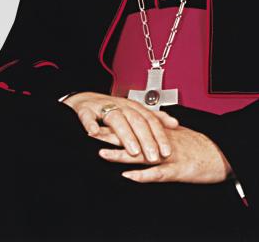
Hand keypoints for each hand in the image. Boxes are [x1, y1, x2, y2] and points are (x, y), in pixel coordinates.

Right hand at [62, 92, 178, 162]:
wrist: (83, 100)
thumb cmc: (110, 108)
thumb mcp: (133, 111)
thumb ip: (153, 117)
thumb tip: (175, 123)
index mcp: (133, 107)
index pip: (150, 120)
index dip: (159, 135)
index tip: (167, 151)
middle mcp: (120, 106)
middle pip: (136, 121)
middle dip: (146, 140)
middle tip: (153, 157)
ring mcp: (102, 107)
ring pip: (116, 119)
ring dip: (125, 135)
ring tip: (133, 150)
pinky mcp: (85, 110)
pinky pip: (88, 116)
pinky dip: (91, 124)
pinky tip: (94, 133)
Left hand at [98, 124, 232, 183]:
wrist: (224, 153)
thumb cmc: (201, 147)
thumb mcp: (178, 137)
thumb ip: (160, 135)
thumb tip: (145, 134)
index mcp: (161, 133)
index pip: (135, 126)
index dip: (116, 124)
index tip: (97, 120)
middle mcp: (162, 141)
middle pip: (134, 137)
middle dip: (111, 136)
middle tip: (90, 132)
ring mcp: (169, 156)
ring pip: (141, 154)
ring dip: (121, 154)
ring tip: (102, 153)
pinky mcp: (178, 170)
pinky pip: (158, 174)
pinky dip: (143, 175)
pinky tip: (129, 176)